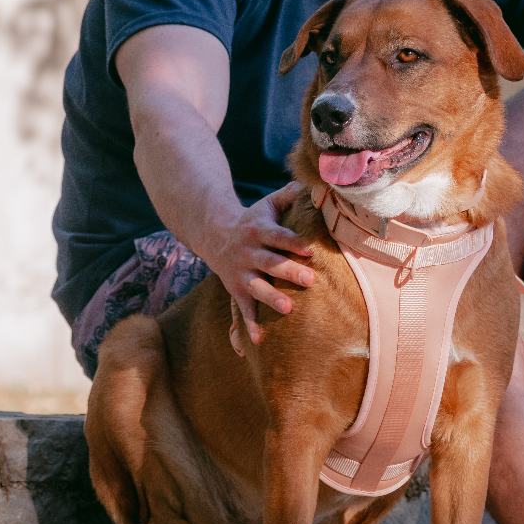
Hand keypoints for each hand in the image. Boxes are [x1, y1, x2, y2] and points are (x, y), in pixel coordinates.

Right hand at [208, 182, 314, 344]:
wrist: (212, 234)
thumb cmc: (251, 220)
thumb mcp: (266, 205)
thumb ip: (287, 195)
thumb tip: (309, 182)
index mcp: (258, 230)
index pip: (278, 236)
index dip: (293, 242)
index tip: (310, 250)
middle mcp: (249, 253)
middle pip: (270, 263)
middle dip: (289, 271)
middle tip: (310, 280)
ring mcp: (241, 273)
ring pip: (257, 287)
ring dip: (271, 298)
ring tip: (289, 308)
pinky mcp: (236, 290)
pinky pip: (243, 310)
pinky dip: (249, 326)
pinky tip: (258, 341)